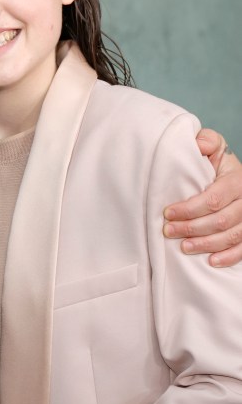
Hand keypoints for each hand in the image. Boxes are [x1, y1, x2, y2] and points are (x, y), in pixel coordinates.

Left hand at [164, 129, 241, 267]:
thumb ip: (207, 141)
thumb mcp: (214, 147)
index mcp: (237, 180)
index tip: (168, 213)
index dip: (189, 209)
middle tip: (168, 231)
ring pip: (231, 236)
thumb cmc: (218, 163)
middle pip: (220, 220)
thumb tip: (199, 145)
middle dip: (191, 228)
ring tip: (183, 247)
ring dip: (205, 244)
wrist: (235, 176)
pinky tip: (211, 261)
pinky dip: (228, 257)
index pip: (213, 199)